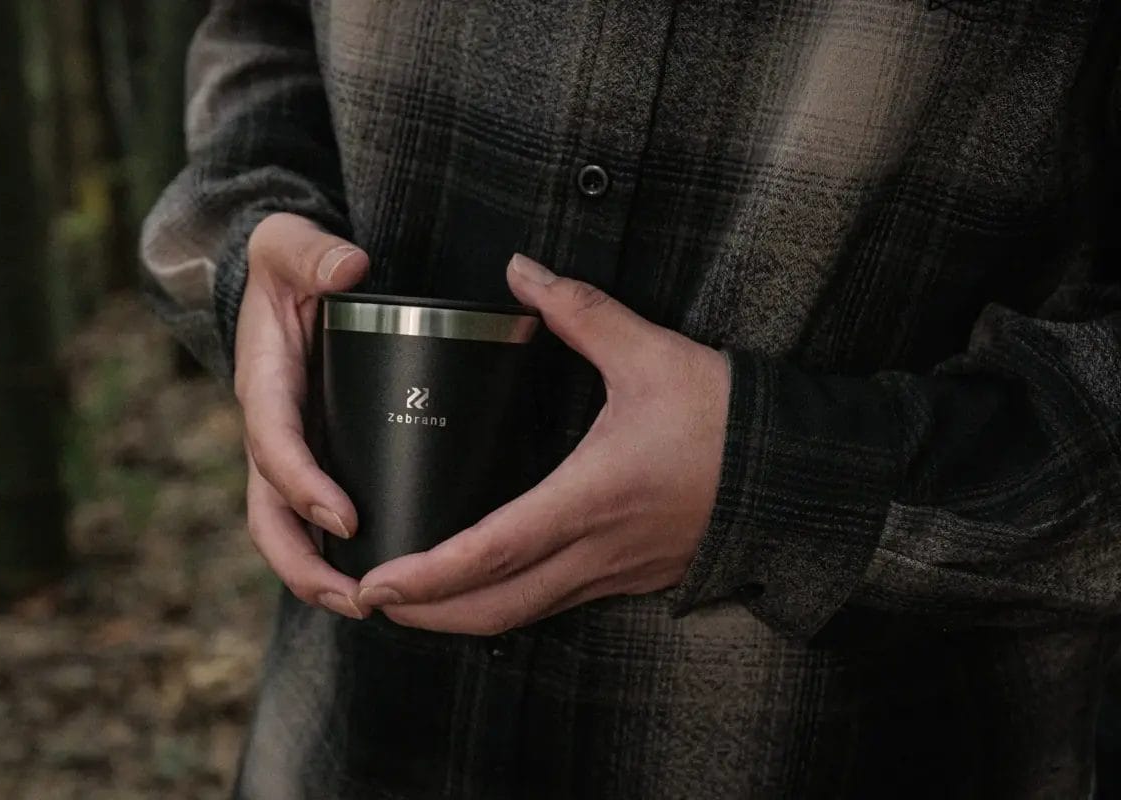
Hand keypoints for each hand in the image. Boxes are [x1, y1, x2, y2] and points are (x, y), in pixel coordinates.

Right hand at [235, 213, 369, 619]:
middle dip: (305, 566)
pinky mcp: (317, 456)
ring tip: (373, 608)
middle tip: (359, 600)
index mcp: (265, 385)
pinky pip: (317, 516)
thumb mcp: (292, 244)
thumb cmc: (289, 263)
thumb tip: (349, 269)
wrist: (284, 279)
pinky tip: (387, 575)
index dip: (303, 485)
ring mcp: (292, 450)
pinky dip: (340, 552)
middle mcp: (272, 429)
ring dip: (321, 576)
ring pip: (289, 530)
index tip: (346, 517)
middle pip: (270, 516)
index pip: (273, 447)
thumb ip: (314, 252)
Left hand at [356, 254, 731, 634]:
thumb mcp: (649, 354)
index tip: (378, 582)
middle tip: (368, 600)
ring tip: (408, 603)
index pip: (495, 550)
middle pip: (495, 608)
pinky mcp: (627, 575)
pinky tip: (479, 587)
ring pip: (522, 617)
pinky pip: (553, 605)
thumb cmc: (724, 418)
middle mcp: (597, 549)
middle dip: (425, 615)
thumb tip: (520, 271)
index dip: (430, 574)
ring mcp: (613, 572)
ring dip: (459, 617)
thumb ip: (578, 311)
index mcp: (592, 496)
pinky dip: (503, 605)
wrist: (795, 471)